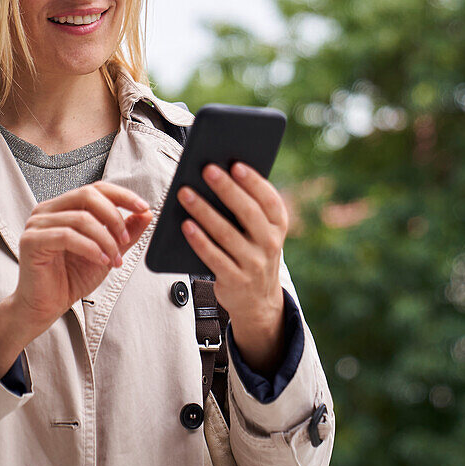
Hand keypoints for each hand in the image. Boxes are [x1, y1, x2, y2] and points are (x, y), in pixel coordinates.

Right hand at [0, 181, 151, 373]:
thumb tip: (145, 213)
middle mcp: (48, 210)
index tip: (143, 208)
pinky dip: (90, 247)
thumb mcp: (108, 251)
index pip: (96, 189)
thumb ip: (126, 232)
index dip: (122, 196)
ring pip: (81, 218)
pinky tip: (100, 260)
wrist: (47, 305)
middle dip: (114, 217)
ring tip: (112, 259)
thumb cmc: (70, 278)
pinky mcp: (31, 241)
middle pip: (88, 195)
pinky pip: (67, 235)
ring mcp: (37, 224)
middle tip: (126, 239)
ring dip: (105, 240)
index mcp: (64, 207)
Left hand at [177, 162, 287, 373]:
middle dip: (226, 189)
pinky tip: (185, 225)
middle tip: (206, 169)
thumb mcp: (262, 233)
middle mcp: (270, 244)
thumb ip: (250, 208)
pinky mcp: (235, 280)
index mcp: (279, 226)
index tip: (235, 164)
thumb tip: (220, 175)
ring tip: (186, 193)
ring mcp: (253, 264)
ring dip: (204, 211)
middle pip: (247, 212)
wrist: (258, 300)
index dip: (253, 182)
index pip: (269, 200)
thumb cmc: (253, 252)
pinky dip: (199, 240)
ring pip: (226, 233)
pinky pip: (213, 257)